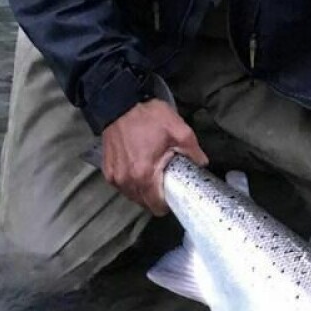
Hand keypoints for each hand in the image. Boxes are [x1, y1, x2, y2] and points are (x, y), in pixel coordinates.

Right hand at [101, 99, 207, 214]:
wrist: (119, 103)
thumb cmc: (147, 116)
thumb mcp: (179, 130)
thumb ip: (193, 151)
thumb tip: (202, 164)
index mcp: (144, 174)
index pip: (157, 207)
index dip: (168, 203)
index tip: (174, 192)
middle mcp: (126, 180)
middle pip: (145, 204)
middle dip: (156, 196)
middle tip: (165, 178)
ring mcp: (114, 176)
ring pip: (133, 196)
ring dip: (143, 190)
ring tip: (151, 172)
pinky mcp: (108, 170)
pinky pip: (122, 186)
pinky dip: (131, 182)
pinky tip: (139, 167)